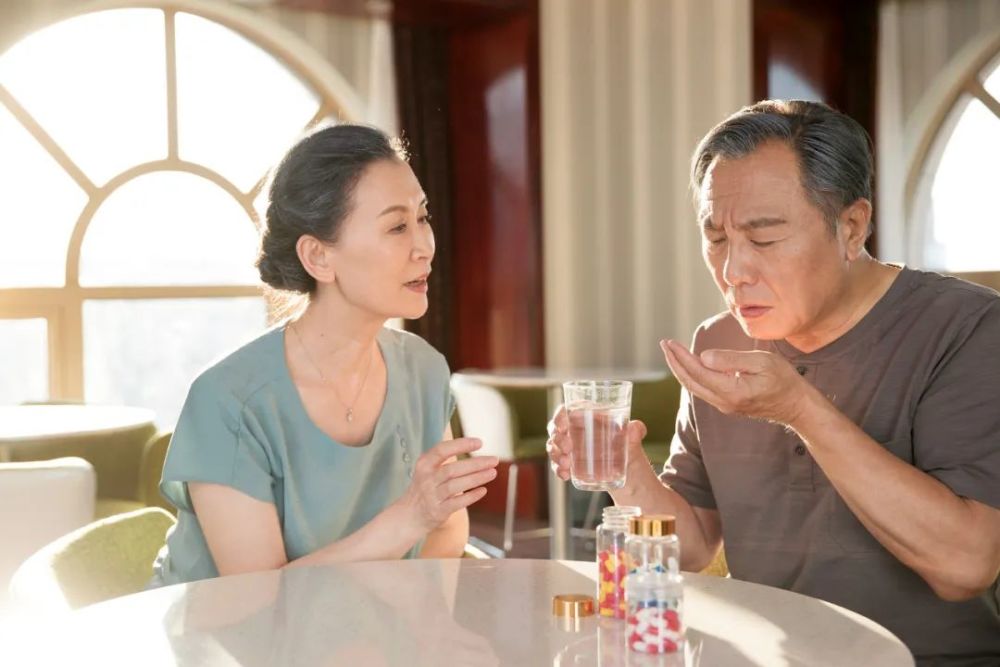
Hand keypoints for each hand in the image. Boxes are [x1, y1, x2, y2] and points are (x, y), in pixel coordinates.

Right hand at [398, 438, 497, 533]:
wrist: (409, 515)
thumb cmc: (425, 487)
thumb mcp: (427, 468)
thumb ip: (444, 456)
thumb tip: (472, 443)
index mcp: (424, 464)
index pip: (442, 450)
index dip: (461, 445)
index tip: (479, 443)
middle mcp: (427, 479)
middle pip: (453, 469)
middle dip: (476, 464)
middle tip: (494, 460)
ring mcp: (432, 496)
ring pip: (456, 486)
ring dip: (477, 478)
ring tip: (493, 472)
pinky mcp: (438, 511)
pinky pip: (458, 503)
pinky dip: (471, 496)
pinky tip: (483, 490)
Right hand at [546, 405, 648, 480]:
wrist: (631, 479)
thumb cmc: (631, 452)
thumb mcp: (634, 441)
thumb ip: (636, 431)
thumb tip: (635, 428)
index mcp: (589, 419)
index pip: (567, 410)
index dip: (560, 415)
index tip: (562, 426)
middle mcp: (577, 432)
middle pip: (556, 429)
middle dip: (557, 439)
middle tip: (568, 449)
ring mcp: (573, 449)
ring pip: (554, 447)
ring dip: (555, 455)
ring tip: (566, 465)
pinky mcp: (572, 465)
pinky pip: (558, 465)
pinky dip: (558, 469)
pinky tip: (565, 475)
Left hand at [660, 339, 811, 425]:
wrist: (796, 406)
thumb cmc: (784, 380)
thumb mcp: (762, 362)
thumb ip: (731, 359)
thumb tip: (703, 357)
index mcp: (732, 391)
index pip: (698, 371)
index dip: (681, 356)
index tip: (670, 342)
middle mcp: (724, 402)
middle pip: (690, 381)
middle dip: (674, 362)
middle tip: (664, 344)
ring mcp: (724, 406)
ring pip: (694, 387)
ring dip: (681, 369)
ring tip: (672, 352)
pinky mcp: (727, 405)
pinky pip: (702, 390)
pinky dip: (692, 376)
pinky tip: (688, 365)